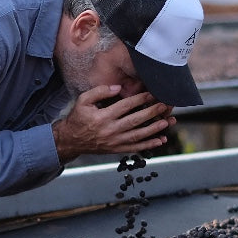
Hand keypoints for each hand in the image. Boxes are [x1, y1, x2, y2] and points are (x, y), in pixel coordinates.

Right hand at [51, 85, 175, 163]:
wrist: (71, 140)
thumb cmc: (78, 118)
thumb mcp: (83, 100)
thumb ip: (100, 92)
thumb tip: (118, 88)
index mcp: (102, 116)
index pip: (125, 106)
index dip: (139, 99)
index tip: (151, 93)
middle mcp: (110, 130)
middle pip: (135, 120)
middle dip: (152, 112)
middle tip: (164, 105)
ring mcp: (114, 142)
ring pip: (138, 135)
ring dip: (154, 129)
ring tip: (167, 122)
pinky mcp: (117, 149)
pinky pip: (136, 148)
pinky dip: (149, 145)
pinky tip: (161, 140)